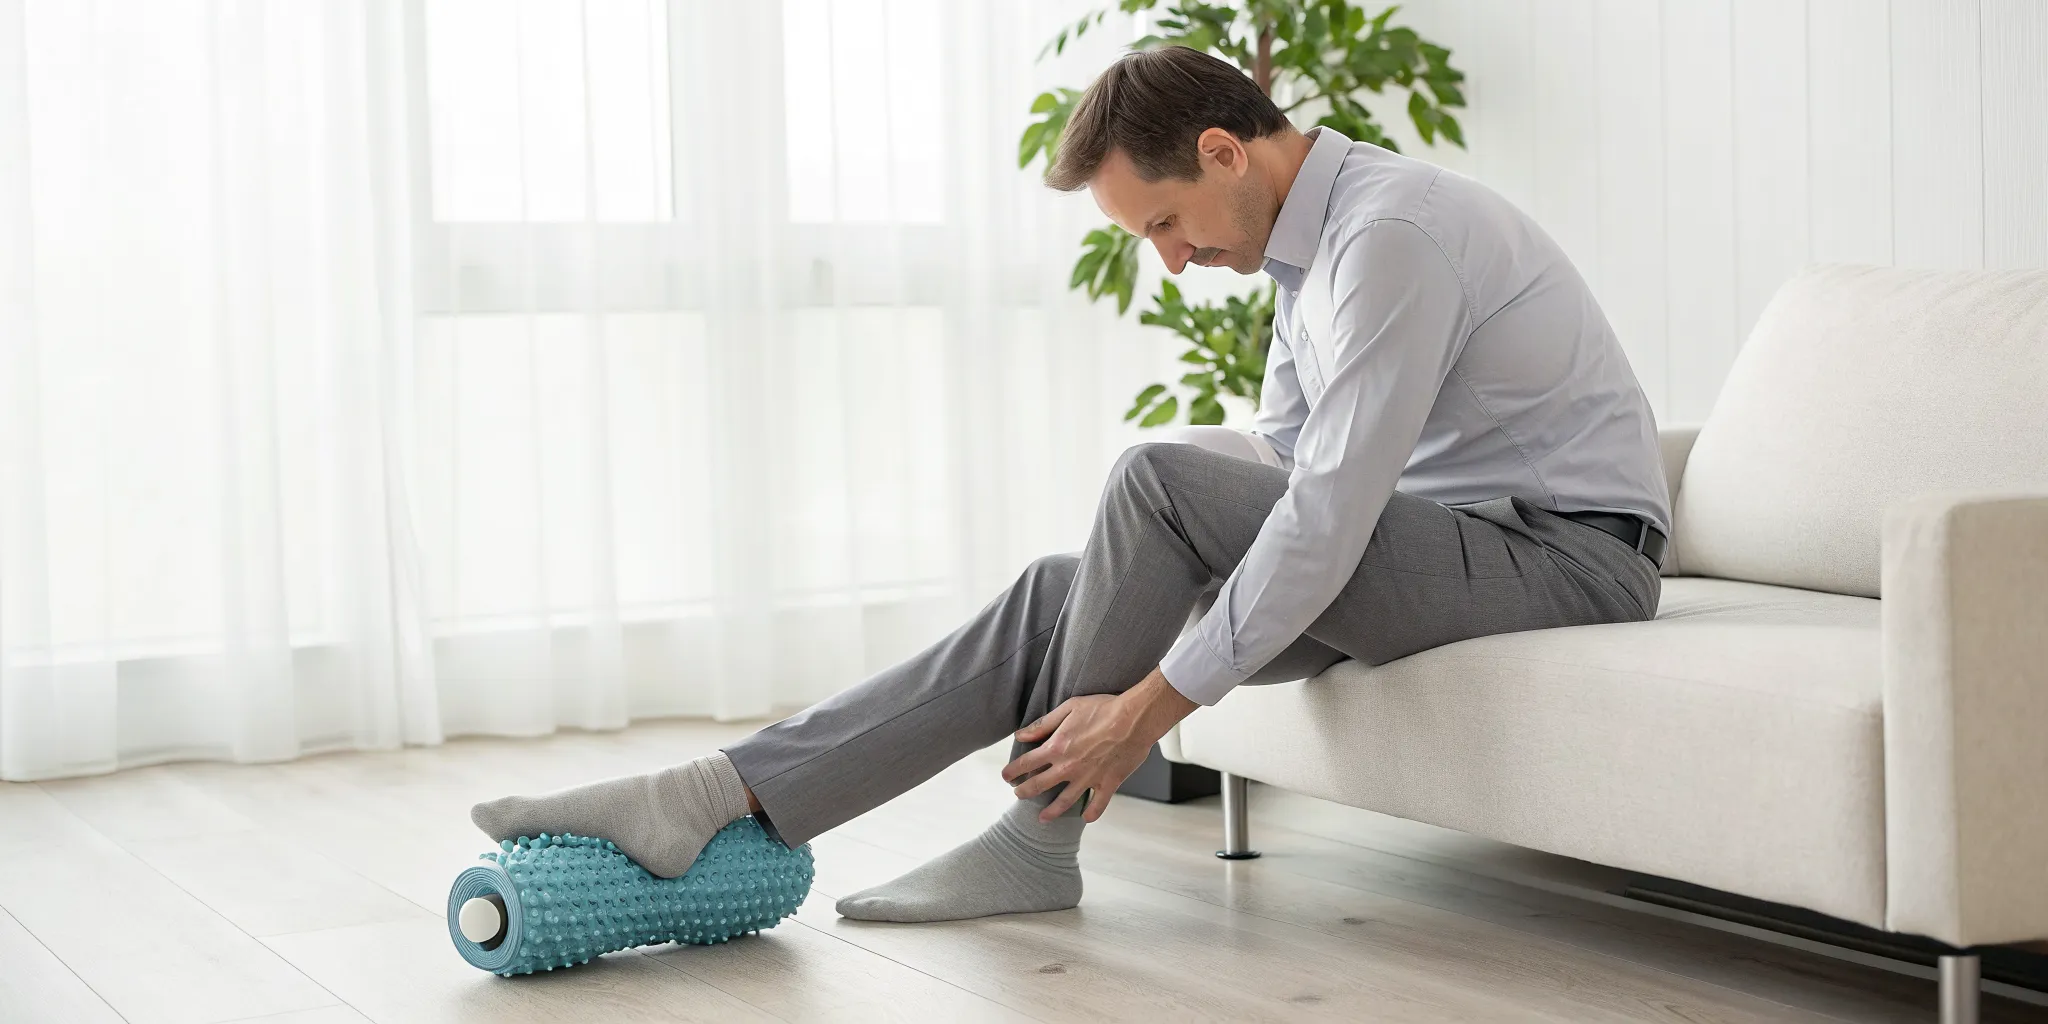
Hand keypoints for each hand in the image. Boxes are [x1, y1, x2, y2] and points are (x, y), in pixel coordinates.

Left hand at [1002, 669, 1198, 822]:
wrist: (1135, 718)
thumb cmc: (1103, 708)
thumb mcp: (1069, 709)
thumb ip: (1043, 725)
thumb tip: (1021, 735)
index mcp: (1057, 747)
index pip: (1026, 763)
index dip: (1012, 771)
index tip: (1005, 776)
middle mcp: (1069, 767)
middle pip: (1039, 785)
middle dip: (1025, 791)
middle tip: (1018, 795)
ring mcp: (1089, 778)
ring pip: (1065, 801)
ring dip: (1052, 811)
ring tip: (1043, 818)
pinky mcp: (1108, 783)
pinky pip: (1098, 805)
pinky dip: (1092, 813)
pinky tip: (1086, 818)